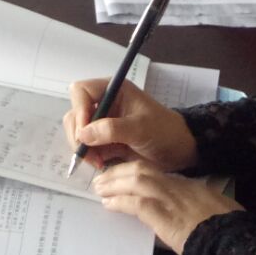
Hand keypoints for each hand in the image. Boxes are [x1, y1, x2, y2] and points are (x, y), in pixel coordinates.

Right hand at [64, 78, 197, 172]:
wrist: (179, 151)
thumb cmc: (164, 132)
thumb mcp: (140, 128)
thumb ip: (111, 129)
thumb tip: (83, 134)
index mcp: (114, 90)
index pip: (81, 91)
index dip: (79, 109)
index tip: (85, 132)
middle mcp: (105, 103)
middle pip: (75, 113)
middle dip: (78, 133)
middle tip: (86, 152)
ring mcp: (103, 122)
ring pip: (78, 131)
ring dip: (82, 147)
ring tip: (97, 162)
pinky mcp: (104, 140)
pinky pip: (87, 146)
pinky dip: (89, 156)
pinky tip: (101, 164)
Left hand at [91, 161, 240, 254]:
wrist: (234, 242)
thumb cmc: (225, 230)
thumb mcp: (207, 211)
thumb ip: (187, 208)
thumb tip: (168, 216)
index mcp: (187, 185)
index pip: (154, 171)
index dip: (133, 170)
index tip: (119, 173)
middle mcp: (177, 187)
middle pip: (141, 170)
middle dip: (118, 172)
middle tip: (100, 179)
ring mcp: (171, 199)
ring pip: (136, 181)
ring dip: (114, 183)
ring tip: (99, 189)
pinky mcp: (166, 217)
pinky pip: (138, 203)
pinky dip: (120, 201)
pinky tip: (109, 204)